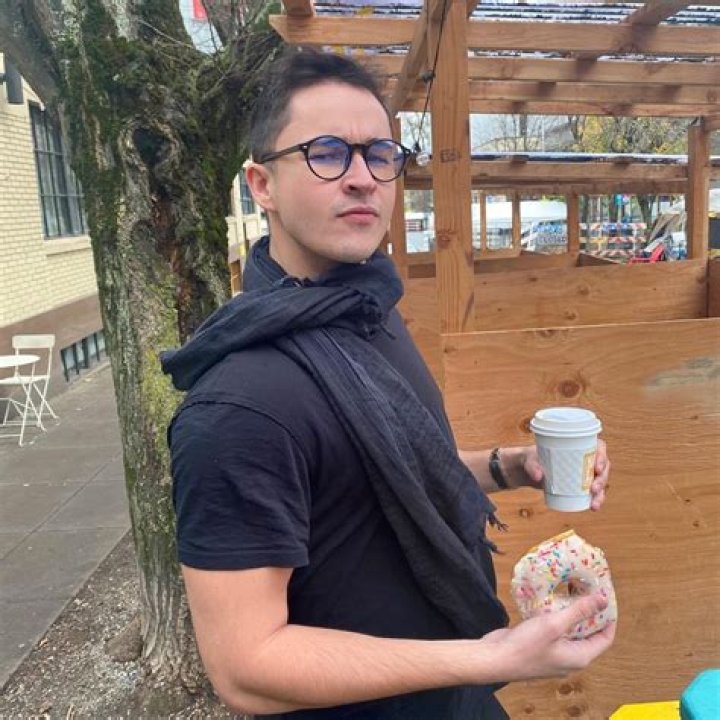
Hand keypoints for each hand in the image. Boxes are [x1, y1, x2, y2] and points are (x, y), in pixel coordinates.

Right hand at [479, 591, 615, 681]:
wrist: (495, 659)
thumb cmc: (527, 646)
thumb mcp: (555, 625)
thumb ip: (579, 611)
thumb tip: (603, 599)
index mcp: (580, 656)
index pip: (605, 637)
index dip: (609, 618)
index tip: (606, 597)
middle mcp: (570, 657)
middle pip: (588, 633)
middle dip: (589, 611)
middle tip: (587, 588)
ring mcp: (554, 653)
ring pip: (570, 631)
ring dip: (572, 612)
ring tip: (570, 589)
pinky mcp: (540, 647)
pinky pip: (555, 630)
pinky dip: (556, 616)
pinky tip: (549, 600)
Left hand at [508, 440, 610, 510]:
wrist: (528, 470)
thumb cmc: (532, 458)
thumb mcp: (530, 459)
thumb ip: (532, 466)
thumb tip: (537, 477)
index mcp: (578, 445)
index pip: (599, 447)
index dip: (602, 456)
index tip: (597, 468)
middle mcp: (585, 458)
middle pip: (602, 467)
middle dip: (602, 479)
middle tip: (593, 489)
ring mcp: (584, 472)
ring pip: (600, 482)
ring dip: (601, 494)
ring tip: (594, 504)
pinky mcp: (580, 484)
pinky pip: (593, 492)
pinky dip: (595, 500)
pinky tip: (593, 507)